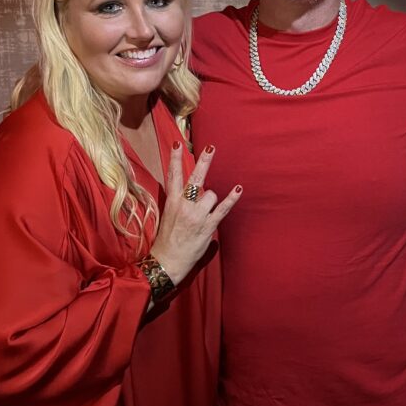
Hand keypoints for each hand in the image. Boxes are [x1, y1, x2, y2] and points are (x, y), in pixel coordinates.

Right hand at [150, 144, 241, 284]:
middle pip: (195, 178)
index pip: (172, 176)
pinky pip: (223, 208)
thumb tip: (191, 191)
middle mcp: (184, 205)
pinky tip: (238, 188)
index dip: (175, 159)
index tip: (177, 144)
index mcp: (172, 202)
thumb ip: (178, 201)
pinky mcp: (207, 225)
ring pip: (211, 194)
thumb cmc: (167, 239)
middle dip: (203, 162)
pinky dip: (232, 198)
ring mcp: (196, 215)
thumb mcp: (168, 215)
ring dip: (211, 200)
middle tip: (211, 148)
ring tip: (204, 212)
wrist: (166, 260)